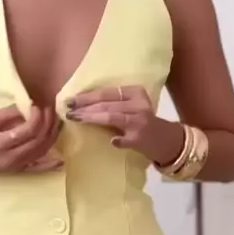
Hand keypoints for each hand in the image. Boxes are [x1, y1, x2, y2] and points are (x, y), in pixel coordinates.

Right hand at [0, 104, 62, 173]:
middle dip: (48, 124)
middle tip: (51, 110)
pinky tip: (61, 159)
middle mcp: (11, 158)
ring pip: (41, 153)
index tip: (38, 105)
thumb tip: (29, 107)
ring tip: (56, 123)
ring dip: (52, 137)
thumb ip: (9, 114)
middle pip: (38, 141)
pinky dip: (50, 164)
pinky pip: (37, 168)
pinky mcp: (17, 172)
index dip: (37, 117)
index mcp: (0, 143)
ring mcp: (15, 167)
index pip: (28, 130)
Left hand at [66, 86, 182, 162]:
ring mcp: (140, 121)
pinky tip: (112, 141)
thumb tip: (81, 106)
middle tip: (68, 111)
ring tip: (76, 119)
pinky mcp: (140, 138)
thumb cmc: (142, 123)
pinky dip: (117, 140)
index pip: (106, 93)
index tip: (70, 101)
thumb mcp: (131, 108)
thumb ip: (112, 105)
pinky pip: (124, 139)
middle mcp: (138, 104)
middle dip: (84, 107)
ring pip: (111, 116)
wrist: (166, 140)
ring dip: (91, 118)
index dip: (86, 97)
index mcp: (135, 93)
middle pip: (106, 104)